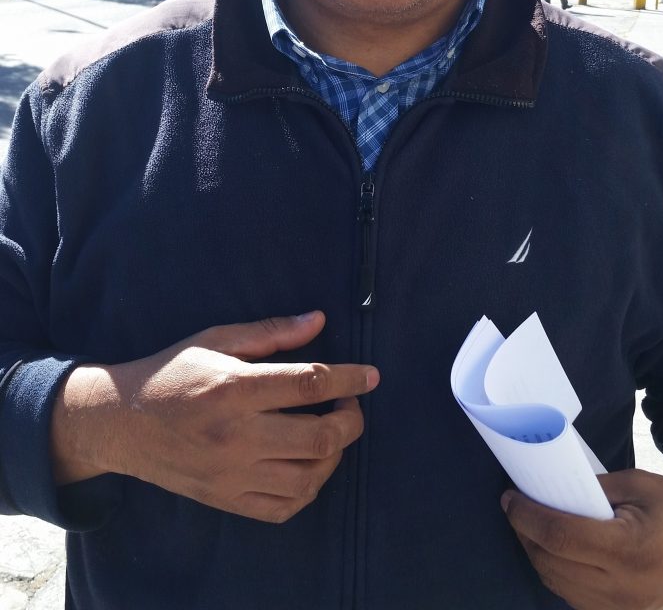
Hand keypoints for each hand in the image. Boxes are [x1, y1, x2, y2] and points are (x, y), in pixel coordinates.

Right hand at [52, 310, 378, 522]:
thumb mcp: (216, 338)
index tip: (371, 375)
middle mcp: (236, 435)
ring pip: (309, 478)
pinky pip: (284, 507)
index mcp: (234, 388)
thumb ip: (271, 332)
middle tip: (351, 404)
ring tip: (331, 432)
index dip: (349, 379)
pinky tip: (310, 464)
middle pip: (319, 438)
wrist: (123, 423)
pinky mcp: (226, 499)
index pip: (309, 385)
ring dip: (334, 455)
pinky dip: (309, 489)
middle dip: (350, 420)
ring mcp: (231, 474)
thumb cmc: (174, 372)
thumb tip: (320, 321)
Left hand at [501, 468, 662, 608]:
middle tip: (516, 509)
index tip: (509, 499)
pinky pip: (578, 600)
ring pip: (560, 587)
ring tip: (532, 528)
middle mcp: (627, 589)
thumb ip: (591, 489)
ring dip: (539, 557)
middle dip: (526, 535)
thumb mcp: (636, 485)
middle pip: (553, 564)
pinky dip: (560, 576)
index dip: (527, 517)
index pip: (560, 537)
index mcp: (631, 549)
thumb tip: (548, 492)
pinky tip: (557, 553)